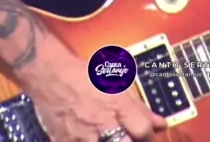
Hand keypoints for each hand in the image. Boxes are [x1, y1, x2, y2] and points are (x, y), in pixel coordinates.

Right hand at [23, 51, 166, 140]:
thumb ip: (139, 107)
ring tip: (110, 137)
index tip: (146, 134)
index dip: (149, 134)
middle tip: (130, 138)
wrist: (49, 73)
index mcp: (116, 104)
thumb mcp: (115, 83)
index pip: (143, 130)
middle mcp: (101, 122)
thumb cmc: (82, 74)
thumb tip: (160, 123)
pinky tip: (90, 137)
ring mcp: (82, 136)